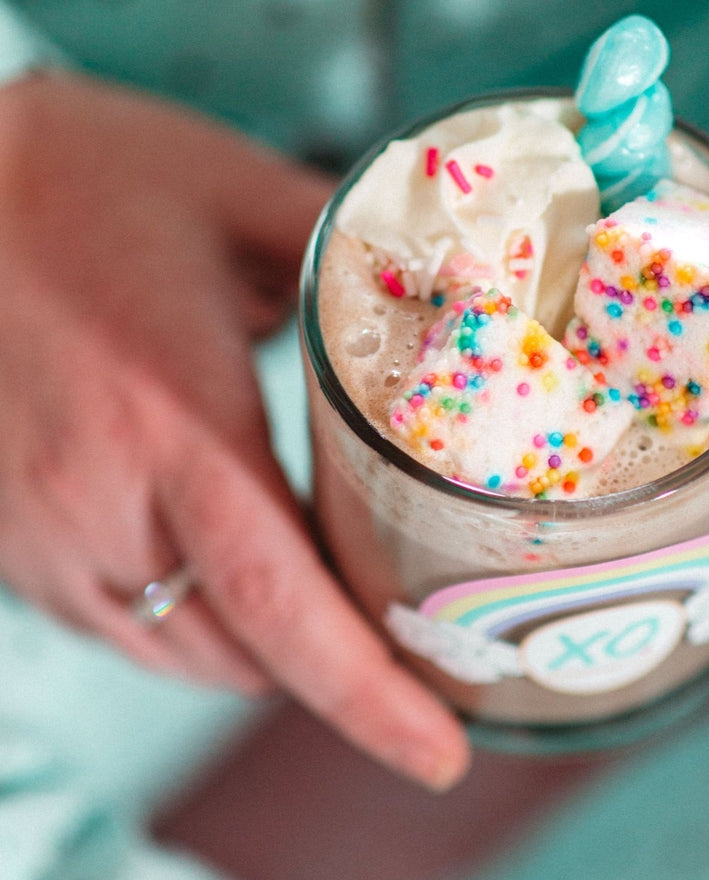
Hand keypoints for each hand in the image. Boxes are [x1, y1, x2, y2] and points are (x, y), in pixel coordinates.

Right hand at [0, 72, 468, 789]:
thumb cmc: (81, 173)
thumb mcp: (238, 192)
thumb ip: (355, 252)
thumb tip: (447, 282)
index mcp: (174, 419)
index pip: (285, 605)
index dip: (370, 697)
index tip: (441, 752)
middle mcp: (100, 498)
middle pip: (246, 652)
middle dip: (341, 675)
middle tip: (422, 655)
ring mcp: (41, 527)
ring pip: (181, 652)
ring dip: (269, 653)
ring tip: (342, 618)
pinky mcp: (10, 532)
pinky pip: (121, 621)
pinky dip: (197, 624)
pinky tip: (241, 579)